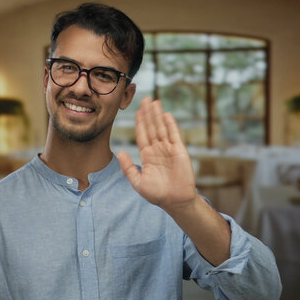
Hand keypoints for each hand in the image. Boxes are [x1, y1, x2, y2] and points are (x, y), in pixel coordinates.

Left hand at [117, 97, 196, 211]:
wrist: (175, 201)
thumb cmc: (156, 194)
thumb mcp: (138, 182)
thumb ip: (128, 168)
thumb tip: (120, 153)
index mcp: (147, 155)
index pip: (142, 135)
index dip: (139, 122)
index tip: (137, 111)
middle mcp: (157, 150)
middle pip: (151, 127)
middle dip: (148, 114)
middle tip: (145, 99)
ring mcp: (169, 149)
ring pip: (162, 128)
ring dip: (158, 115)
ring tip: (155, 102)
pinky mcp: (179, 151)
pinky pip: (174, 135)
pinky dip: (170, 124)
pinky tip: (166, 114)